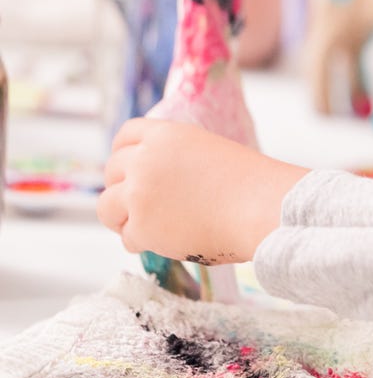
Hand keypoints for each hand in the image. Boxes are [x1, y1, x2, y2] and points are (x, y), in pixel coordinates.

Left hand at [98, 118, 308, 263]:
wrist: (261, 208)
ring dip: (122, 217)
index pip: (126, 135)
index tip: (128, 168)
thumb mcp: (210, 152)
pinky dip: (142, 242)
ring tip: (144, 227)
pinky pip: (127, 237)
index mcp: (166, 135)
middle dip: (122, 188)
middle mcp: (145, 160)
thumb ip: (179, 158)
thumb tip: (164, 180)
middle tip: (140, 204)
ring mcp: (139, 194)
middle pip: (112, 171)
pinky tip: (165, 243)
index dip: (124, 153)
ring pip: (107, 206)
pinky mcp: (141, 227)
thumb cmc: (251, 185)